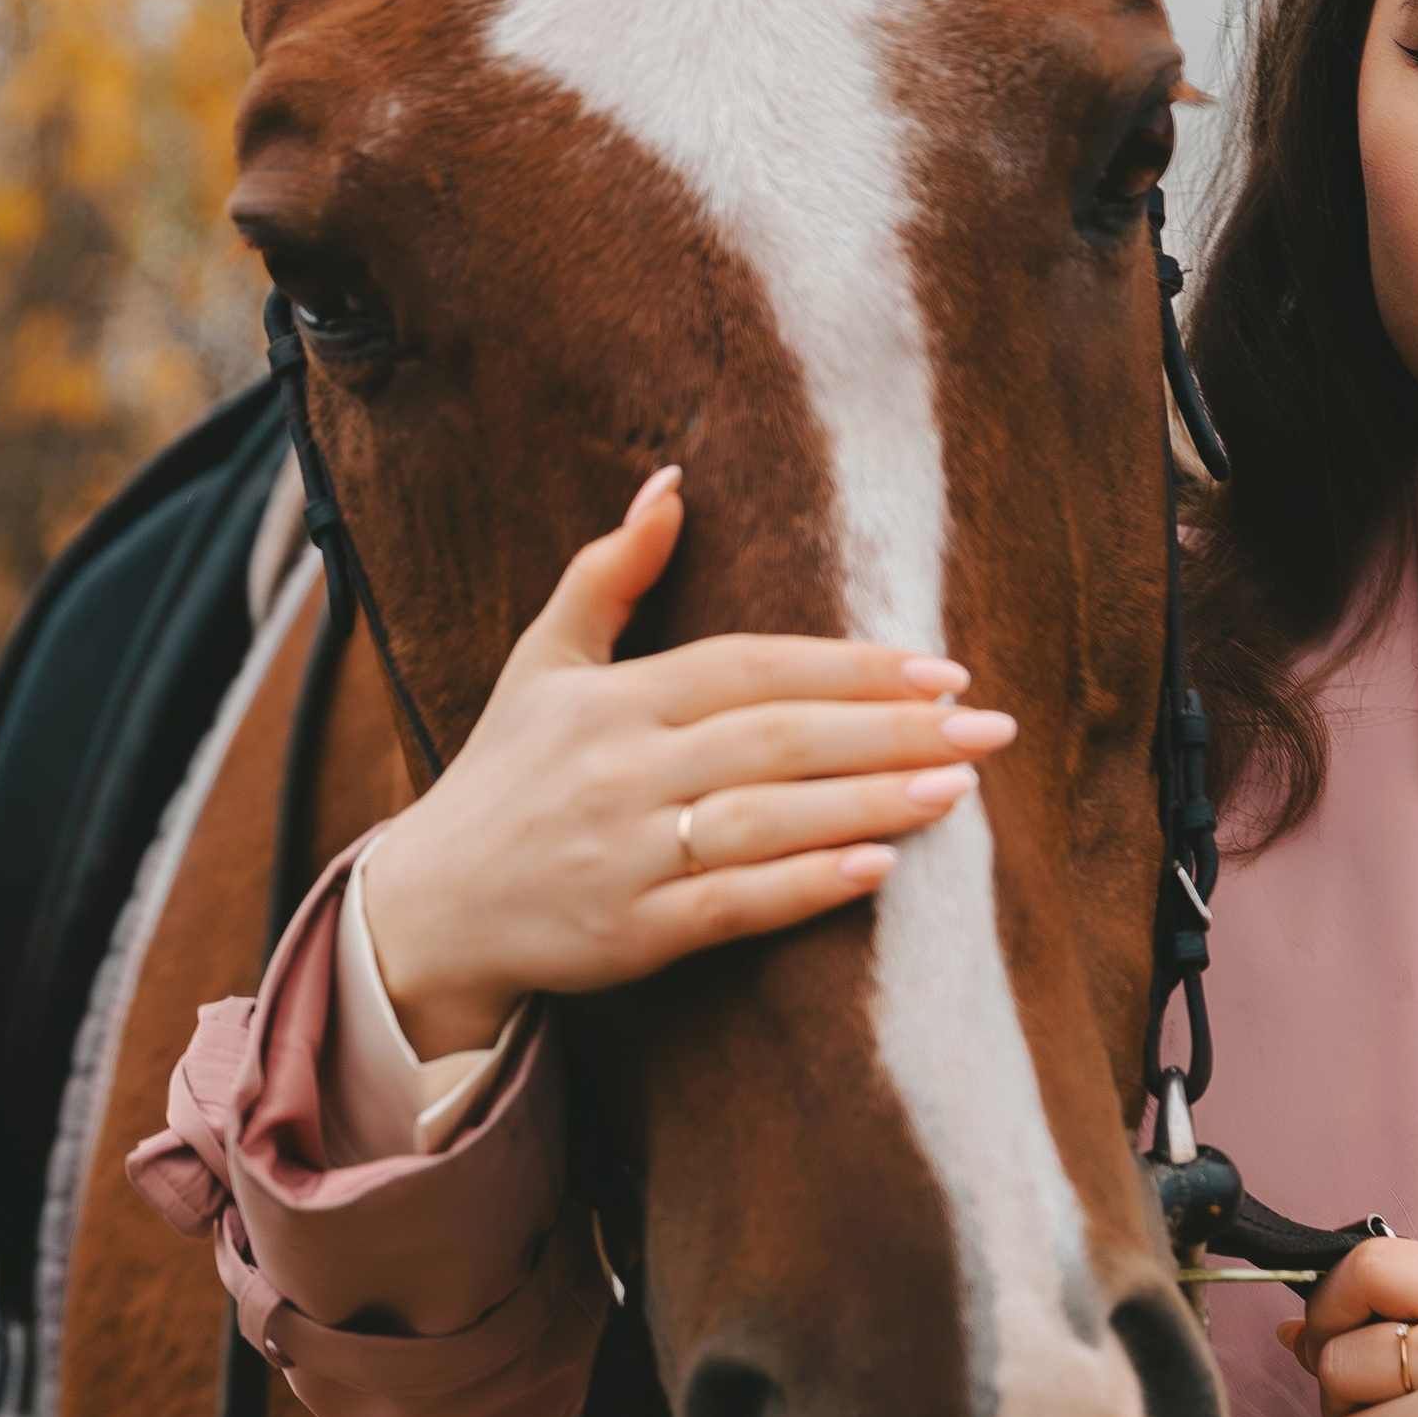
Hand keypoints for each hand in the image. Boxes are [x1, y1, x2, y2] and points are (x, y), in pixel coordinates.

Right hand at [361, 466, 1016, 1056]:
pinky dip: (805, 887)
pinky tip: (879, 869)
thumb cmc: (506, 774)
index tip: (940, 669)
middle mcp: (620, 770)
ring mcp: (626, 854)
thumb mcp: (542, 661)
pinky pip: (732, 906)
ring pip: (767, 820)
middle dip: (891, 731)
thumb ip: (609, 572)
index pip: (749, 667)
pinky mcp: (631, 932)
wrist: (431, 906)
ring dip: (870, 803)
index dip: (847, 666)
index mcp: (612, 699)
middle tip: (986, 727)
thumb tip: (670, 483)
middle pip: (776, 739)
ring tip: (959, 789)